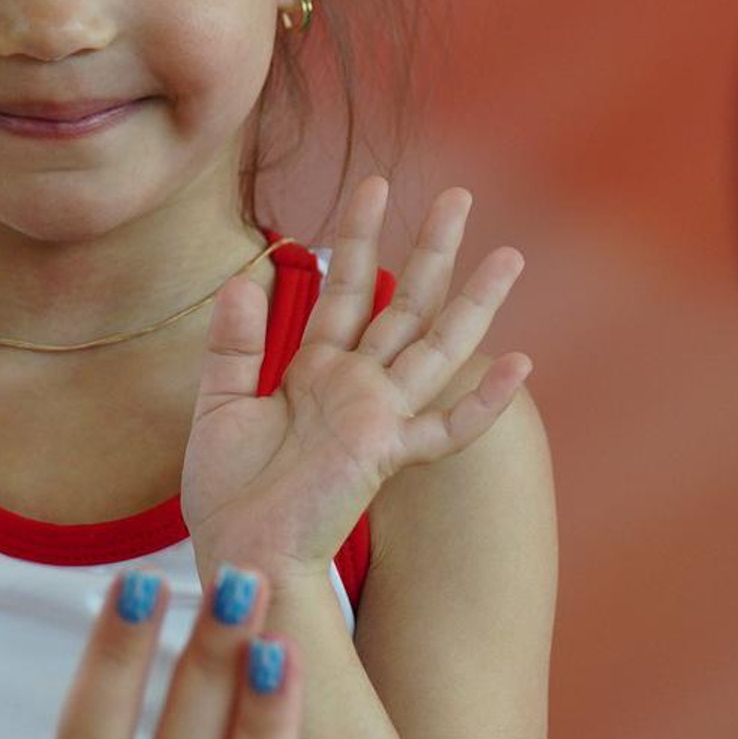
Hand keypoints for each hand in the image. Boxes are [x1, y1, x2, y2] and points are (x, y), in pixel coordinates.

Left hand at [182, 176, 529, 575]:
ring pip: (435, 349)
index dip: (359, 237)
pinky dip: (483, 401)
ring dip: (473, 304)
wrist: (239, 553)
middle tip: (459, 195)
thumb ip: (233, 345)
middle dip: (431, 250)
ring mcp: (377, 418)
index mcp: (316, 369)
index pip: (346, 287)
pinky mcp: (384, 456)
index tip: (375, 185)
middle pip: (404, 304)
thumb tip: (244, 278)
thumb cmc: (230, 493)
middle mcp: (356, 386)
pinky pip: (445, 430)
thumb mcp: (218, 406)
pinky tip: (518, 364)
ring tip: (509, 256)